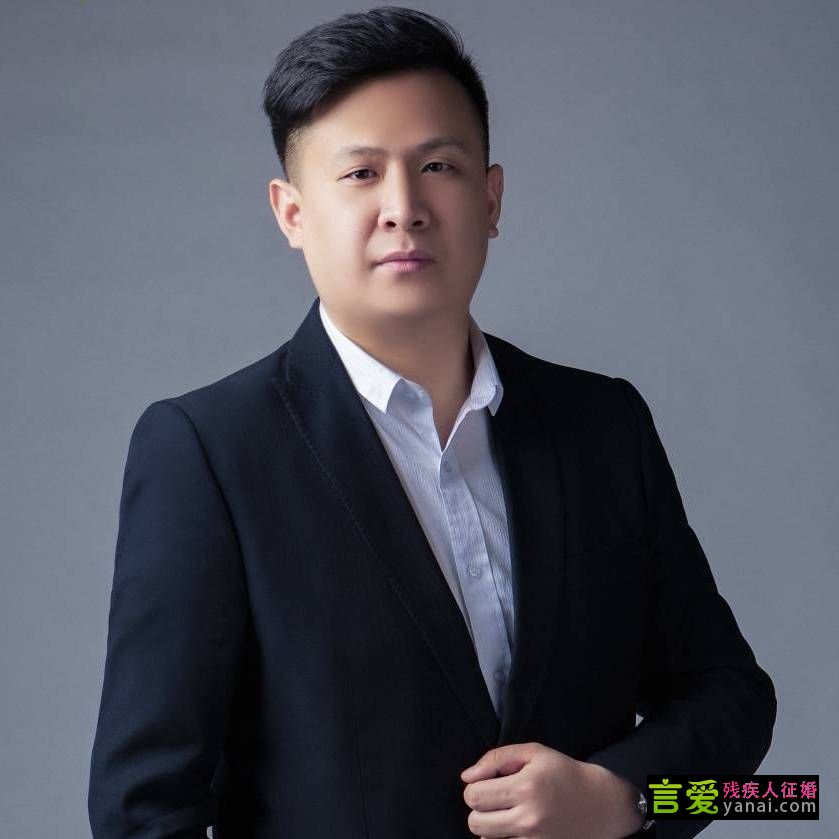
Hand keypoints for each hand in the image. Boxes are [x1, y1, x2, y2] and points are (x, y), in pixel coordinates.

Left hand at [460, 741, 643, 837]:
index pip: (474, 795)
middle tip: (494, 799)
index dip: (474, 787)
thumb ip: (496, 758)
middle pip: (475, 822)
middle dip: (479, 808)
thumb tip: (466, 776)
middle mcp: (529, 817)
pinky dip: (503, 838)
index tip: (487, 783)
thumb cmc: (563, 772)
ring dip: (490, 825)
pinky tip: (514, 827)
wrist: (599, 803)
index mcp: (525, 786)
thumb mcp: (533, 752)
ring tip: (507, 812)